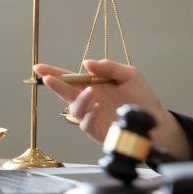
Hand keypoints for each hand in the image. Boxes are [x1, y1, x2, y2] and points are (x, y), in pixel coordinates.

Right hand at [31, 59, 191, 158]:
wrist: (153, 118)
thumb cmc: (140, 96)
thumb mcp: (129, 74)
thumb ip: (108, 67)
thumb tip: (85, 63)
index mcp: (93, 85)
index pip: (70, 78)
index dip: (54, 73)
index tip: (38, 68)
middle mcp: (89, 100)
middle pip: (65, 93)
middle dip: (55, 84)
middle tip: (47, 78)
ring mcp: (92, 116)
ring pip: (75, 109)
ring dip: (80, 100)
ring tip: (92, 92)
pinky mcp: (97, 130)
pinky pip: (86, 125)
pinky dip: (89, 115)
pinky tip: (96, 107)